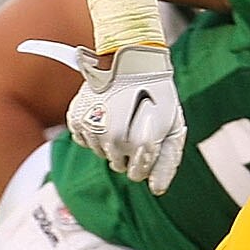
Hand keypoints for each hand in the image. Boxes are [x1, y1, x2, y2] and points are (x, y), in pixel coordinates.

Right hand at [29, 39, 185, 193]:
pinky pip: (83, 139)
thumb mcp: (173, 127)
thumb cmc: (158, 93)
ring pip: (100, 152)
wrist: (133, 58)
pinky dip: (93, 130)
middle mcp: (113, 139)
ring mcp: (92, 129)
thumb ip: (166, 162)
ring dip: (111, 140)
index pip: (137, 173)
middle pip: (118, 164)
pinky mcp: (76, 118)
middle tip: (136, 121)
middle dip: (129, 150)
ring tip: (122, 113)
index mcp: (139, 143)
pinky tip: (106, 112)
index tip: (149, 137)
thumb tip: (156, 190)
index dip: (146, 158)